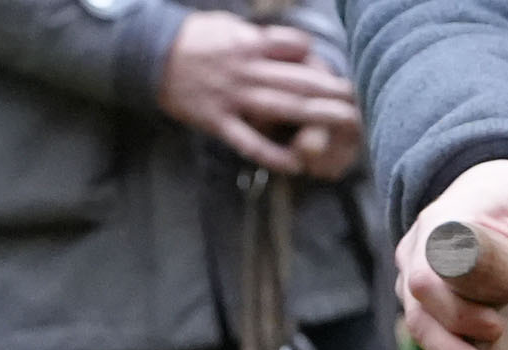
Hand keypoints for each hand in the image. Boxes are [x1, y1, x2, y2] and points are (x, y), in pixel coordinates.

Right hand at [158, 16, 361, 180]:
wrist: (149, 55)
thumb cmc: (191, 39)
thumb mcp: (227, 25)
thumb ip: (259, 38)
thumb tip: (290, 46)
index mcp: (249, 43)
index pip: (296, 48)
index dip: (317, 60)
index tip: (331, 73)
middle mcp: (246, 70)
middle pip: (298, 80)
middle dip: (332, 91)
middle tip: (359, 101)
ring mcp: (233, 98)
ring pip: (283, 109)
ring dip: (317, 118)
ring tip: (344, 125)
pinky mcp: (217, 122)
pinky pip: (249, 142)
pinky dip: (273, 155)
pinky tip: (295, 164)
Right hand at [397, 160, 507, 349]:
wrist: (495, 184)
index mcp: (445, 223)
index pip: (430, 273)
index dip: (457, 310)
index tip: (496, 328)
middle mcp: (418, 248)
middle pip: (419, 311)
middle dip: (455, 349)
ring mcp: (413, 272)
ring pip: (419, 326)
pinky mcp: (422, 294)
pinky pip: (430, 329)